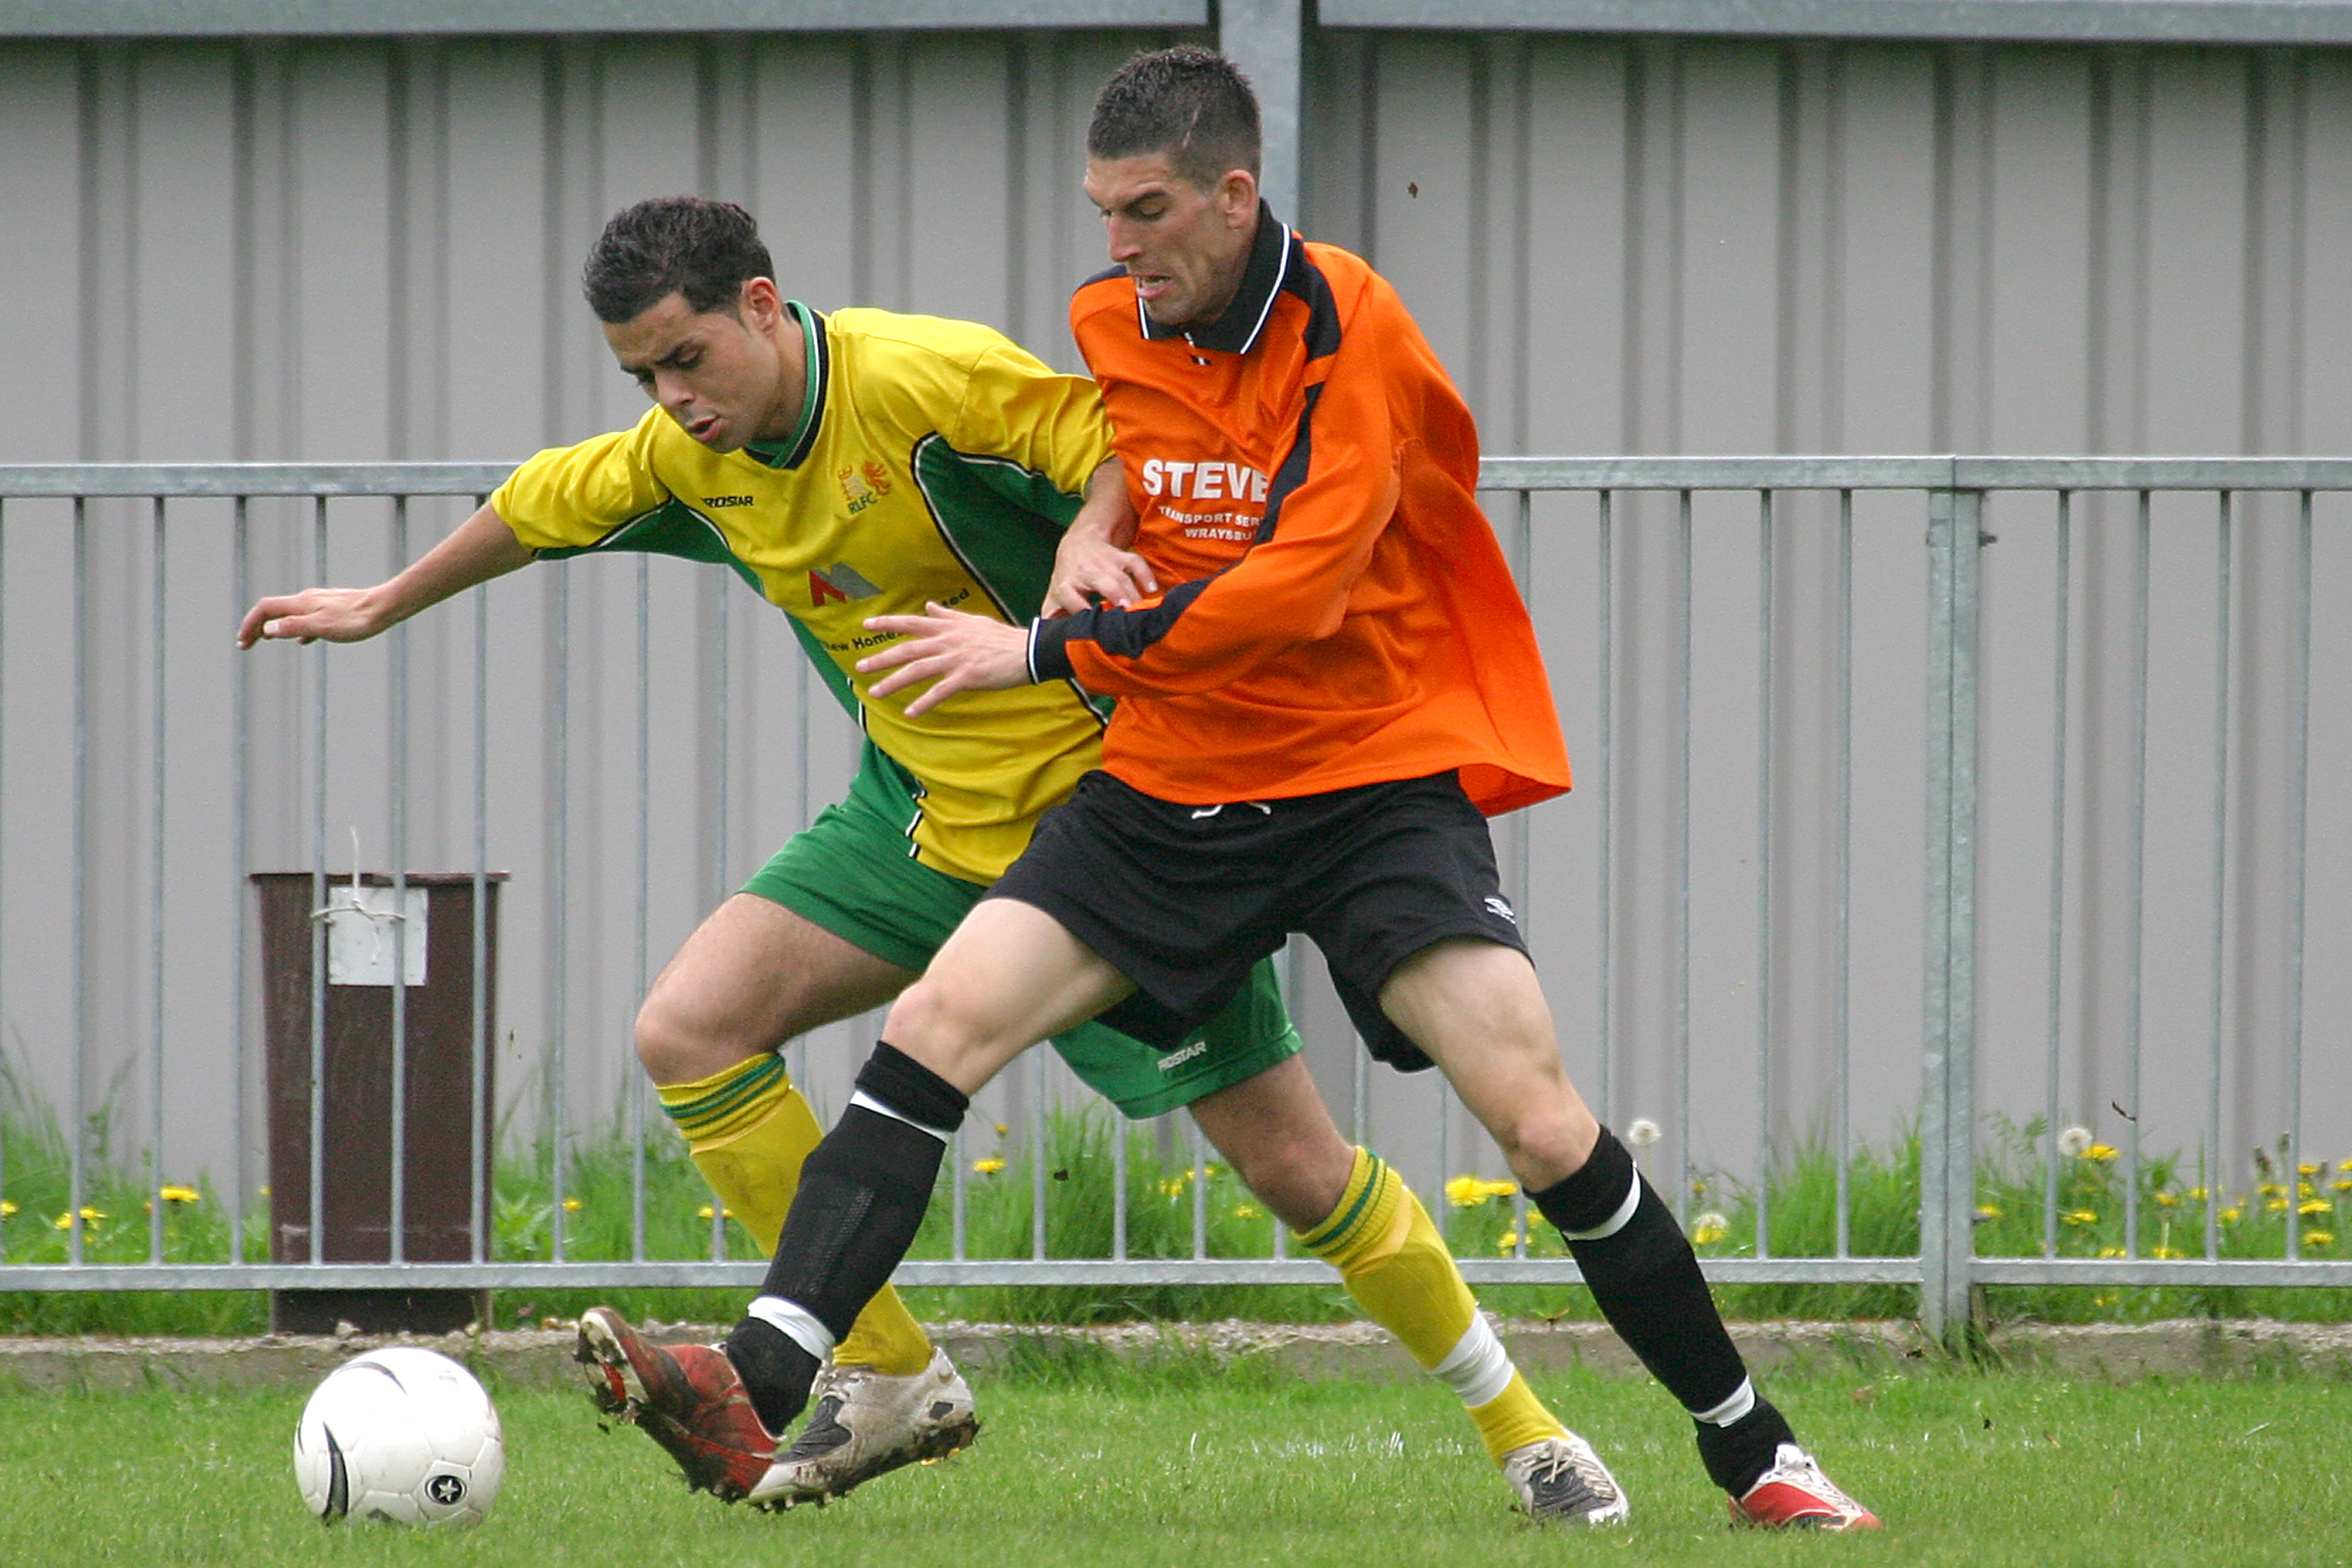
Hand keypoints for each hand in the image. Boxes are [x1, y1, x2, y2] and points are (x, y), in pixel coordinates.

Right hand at [236, 587, 387, 647]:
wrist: (385, 607)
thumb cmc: (357, 620)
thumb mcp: (323, 627)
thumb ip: (295, 627)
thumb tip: (268, 630)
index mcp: (302, 603)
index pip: (266, 610)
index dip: (250, 624)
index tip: (242, 641)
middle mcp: (308, 600)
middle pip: (274, 611)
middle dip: (257, 627)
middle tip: (246, 644)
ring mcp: (321, 604)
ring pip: (290, 614)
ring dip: (275, 628)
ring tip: (266, 640)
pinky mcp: (334, 610)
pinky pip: (308, 619)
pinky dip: (297, 629)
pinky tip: (303, 640)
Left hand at [857, 603, 1032, 717]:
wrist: (1027, 650)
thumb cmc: (1001, 637)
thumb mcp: (972, 621)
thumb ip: (947, 616)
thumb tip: (929, 606)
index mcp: (947, 627)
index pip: (911, 622)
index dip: (887, 623)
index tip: (866, 624)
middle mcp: (947, 641)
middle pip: (907, 649)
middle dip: (881, 658)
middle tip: (860, 668)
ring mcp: (955, 659)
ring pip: (917, 670)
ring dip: (894, 682)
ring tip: (876, 693)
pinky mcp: (967, 676)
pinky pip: (940, 691)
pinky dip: (924, 702)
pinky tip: (911, 713)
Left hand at [1043, 528, 1157, 616]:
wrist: (1078, 541)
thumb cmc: (1068, 576)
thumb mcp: (1055, 595)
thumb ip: (1052, 617)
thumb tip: (1047, 642)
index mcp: (1066, 584)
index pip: (1072, 598)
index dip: (1081, 610)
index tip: (1093, 627)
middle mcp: (1085, 571)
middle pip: (1105, 585)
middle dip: (1118, 599)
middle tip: (1130, 619)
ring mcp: (1104, 562)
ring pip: (1122, 578)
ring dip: (1134, 595)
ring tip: (1143, 614)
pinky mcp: (1120, 556)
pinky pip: (1135, 563)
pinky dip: (1145, 575)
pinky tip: (1153, 590)